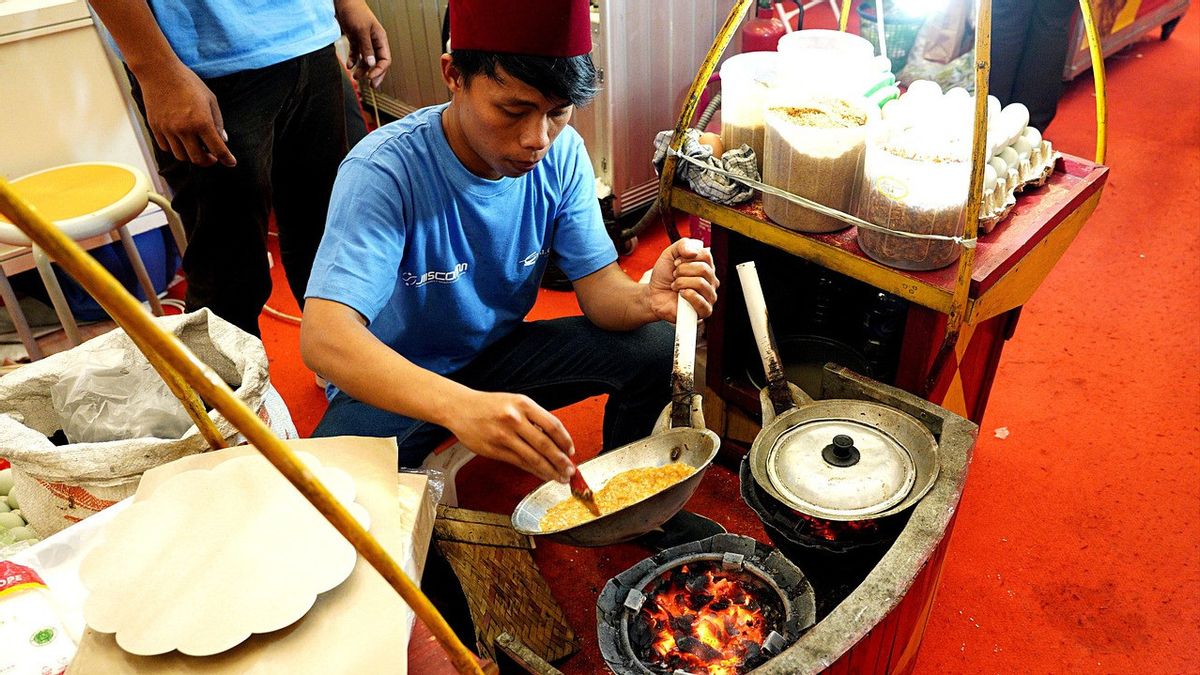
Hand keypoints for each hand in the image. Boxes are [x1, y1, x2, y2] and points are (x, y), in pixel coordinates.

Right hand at [138, 66, 234, 167]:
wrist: (159, 71)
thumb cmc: (187, 82)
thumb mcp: (210, 99)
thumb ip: (218, 121)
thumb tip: (223, 139)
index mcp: (201, 122)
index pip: (218, 149)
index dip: (227, 159)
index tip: (231, 162)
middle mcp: (184, 129)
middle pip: (198, 159)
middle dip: (208, 161)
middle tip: (212, 156)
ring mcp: (168, 130)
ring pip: (181, 156)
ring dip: (191, 156)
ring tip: (196, 147)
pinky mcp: (155, 128)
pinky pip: (166, 148)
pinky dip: (176, 149)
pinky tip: (181, 142)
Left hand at [335, 0, 390, 88]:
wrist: (343, 1)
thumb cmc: (354, 10)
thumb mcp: (361, 30)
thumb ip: (367, 48)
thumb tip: (372, 64)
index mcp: (380, 39)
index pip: (385, 59)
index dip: (380, 71)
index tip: (371, 78)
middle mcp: (374, 42)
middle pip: (378, 63)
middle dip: (374, 74)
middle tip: (370, 85)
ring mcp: (365, 42)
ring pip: (367, 61)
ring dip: (362, 70)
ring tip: (355, 76)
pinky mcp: (355, 40)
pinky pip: (357, 55)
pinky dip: (353, 61)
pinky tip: (349, 65)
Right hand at [445, 391, 575, 483]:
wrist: (459, 408)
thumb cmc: (488, 405)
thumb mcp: (514, 402)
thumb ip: (533, 417)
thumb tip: (555, 439)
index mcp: (523, 404)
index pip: (552, 425)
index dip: (565, 440)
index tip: (571, 451)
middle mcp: (514, 419)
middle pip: (545, 444)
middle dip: (561, 461)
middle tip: (570, 470)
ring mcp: (503, 436)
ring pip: (533, 457)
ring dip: (549, 470)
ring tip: (560, 476)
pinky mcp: (494, 450)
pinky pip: (519, 463)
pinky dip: (533, 470)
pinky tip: (541, 474)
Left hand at [647, 238, 718, 320]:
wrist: (653, 295)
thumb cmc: (664, 276)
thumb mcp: (669, 254)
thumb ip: (682, 245)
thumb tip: (694, 251)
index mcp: (706, 266)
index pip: (705, 255)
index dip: (687, 258)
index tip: (676, 263)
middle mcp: (711, 281)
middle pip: (703, 269)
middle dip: (682, 271)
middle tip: (674, 276)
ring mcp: (709, 296)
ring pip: (700, 284)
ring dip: (681, 283)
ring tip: (675, 286)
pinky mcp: (705, 311)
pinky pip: (702, 302)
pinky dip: (688, 296)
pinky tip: (681, 295)